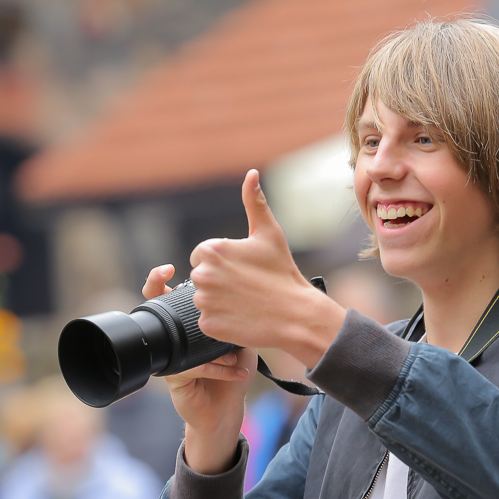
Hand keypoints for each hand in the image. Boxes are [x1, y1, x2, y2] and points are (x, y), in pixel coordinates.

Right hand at [143, 264, 253, 473]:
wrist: (226, 409)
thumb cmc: (233, 371)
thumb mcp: (240, 338)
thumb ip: (238, 316)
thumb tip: (246, 292)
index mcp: (185, 325)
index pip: (163, 296)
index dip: (158, 280)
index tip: (170, 268)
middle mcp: (172, 340)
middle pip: (157, 313)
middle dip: (165, 298)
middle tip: (191, 293)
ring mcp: (170, 359)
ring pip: (183, 344)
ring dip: (214, 350)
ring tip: (234, 355)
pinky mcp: (174, 379)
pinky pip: (194, 367)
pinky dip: (219, 369)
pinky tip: (239, 370)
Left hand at [188, 170, 344, 367]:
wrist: (296, 315)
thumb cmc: (283, 272)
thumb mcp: (270, 233)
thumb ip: (254, 202)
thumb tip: (251, 174)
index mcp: (212, 250)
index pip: (203, 255)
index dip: (224, 263)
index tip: (244, 270)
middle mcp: (203, 275)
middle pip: (201, 277)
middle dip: (219, 282)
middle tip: (247, 287)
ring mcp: (204, 302)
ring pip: (204, 299)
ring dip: (220, 302)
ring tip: (246, 302)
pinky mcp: (208, 325)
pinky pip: (207, 321)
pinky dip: (222, 321)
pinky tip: (242, 317)